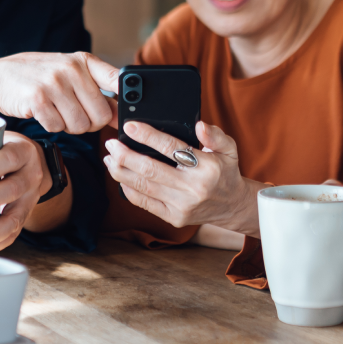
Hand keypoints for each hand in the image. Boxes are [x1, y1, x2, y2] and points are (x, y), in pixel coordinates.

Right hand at [0, 52, 118, 133]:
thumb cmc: (37, 78)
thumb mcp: (68, 76)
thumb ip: (97, 94)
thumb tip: (122, 117)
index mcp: (83, 61)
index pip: (117, 80)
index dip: (125, 102)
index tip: (124, 115)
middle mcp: (71, 69)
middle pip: (101, 116)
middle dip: (90, 124)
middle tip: (74, 116)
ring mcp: (54, 83)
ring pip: (80, 125)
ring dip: (69, 127)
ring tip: (56, 112)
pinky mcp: (38, 99)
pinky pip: (58, 128)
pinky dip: (52, 126)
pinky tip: (43, 113)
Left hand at [103, 121, 263, 235]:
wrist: (232, 206)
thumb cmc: (225, 173)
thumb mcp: (229, 149)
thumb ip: (215, 135)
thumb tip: (199, 125)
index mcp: (206, 168)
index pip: (171, 148)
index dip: (147, 136)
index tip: (129, 126)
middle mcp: (192, 188)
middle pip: (150, 169)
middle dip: (125, 155)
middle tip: (111, 143)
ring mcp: (181, 205)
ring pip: (143, 187)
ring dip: (121, 172)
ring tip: (109, 158)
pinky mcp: (173, 217)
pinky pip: (144, 203)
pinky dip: (128, 190)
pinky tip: (120, 177)